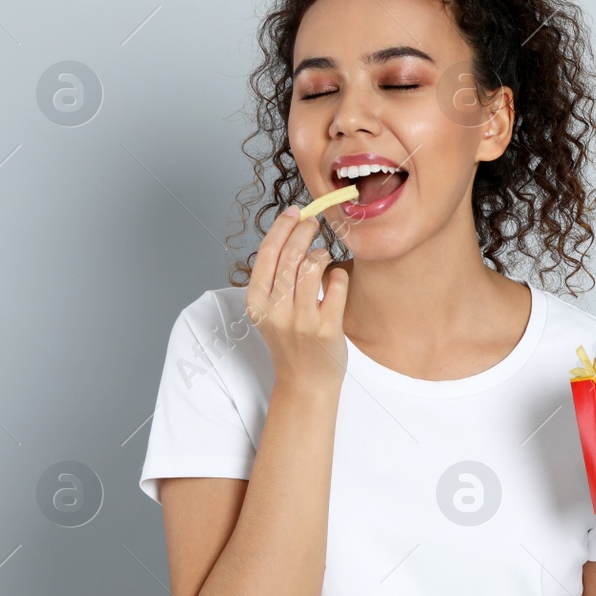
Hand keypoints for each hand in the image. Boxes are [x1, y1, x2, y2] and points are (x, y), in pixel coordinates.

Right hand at [245, 206, 349, 392]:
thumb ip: (274, 280)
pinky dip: (339, 275)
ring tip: (323, 256)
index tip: (294, 212)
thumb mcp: (269, 312)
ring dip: (321, 253)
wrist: (304, 383)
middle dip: (304, 231)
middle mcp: (275, 310)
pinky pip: (336, 285)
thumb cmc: (290, 342)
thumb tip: (288, 235)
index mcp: (257, 303)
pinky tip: (338, 277)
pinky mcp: (326, 328)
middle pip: (290, 255)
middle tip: (314, 222)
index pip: (266, 254)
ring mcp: (301, 320)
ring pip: (312, 266)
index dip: (281, 228)